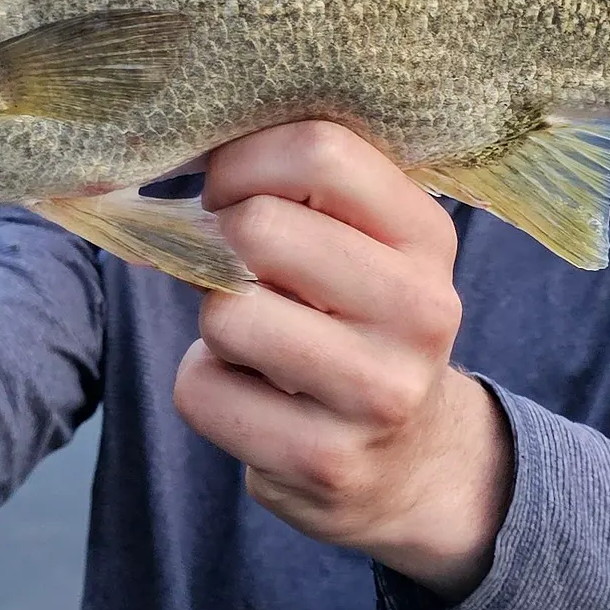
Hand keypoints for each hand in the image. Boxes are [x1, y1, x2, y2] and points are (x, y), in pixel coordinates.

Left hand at [172, 122, 512, 602]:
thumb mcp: (366, 244)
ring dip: (214, 320)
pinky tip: (252, 394)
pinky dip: (205, 385)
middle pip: (258, 229)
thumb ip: (301, 188)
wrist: (414, 463)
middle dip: (218, 241)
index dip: (243, 160)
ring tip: (255, 336)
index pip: (321, 150)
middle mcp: (420, 311)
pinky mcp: (327, 463)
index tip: (229, 187)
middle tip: (232, 262)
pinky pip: (202, 392)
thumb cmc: (359, 320)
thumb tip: (183, 146)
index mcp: (427, 236)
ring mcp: (380, 394)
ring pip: (225, 314)